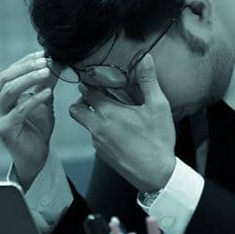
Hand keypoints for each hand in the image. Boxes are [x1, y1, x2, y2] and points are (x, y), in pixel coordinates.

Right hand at [0, 50, 57, 188]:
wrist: (36, 155)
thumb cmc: (36, 127)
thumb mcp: (43, 100)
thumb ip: (45, 82)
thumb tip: (54, 61)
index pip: (9, 72)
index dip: (26, 61)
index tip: (43, 54)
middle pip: (6, 78)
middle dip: (27, 68)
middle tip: (45, 62)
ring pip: (10, 90)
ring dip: (30, 79)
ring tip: (47, 73)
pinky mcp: (3, 128)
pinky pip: (20, 109)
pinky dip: (35, 99)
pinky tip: (48, 93)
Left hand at [69, 54, 175, 192]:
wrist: (156, 174)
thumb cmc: (157, 140)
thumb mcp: (158, 107)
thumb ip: (148, 81)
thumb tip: (145, 58)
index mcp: (108, 112)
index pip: (86, 91)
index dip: (91, 83)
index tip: (100, 80)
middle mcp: (97, 127)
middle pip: (76, 108)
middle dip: (84, 100)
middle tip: (100, 96)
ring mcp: (97, 142)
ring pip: (85, 123)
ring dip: (93, 116)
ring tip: (113, 112)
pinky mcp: (101, 154)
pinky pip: (94, 137)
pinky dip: (101, 130)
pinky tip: (119, 130)